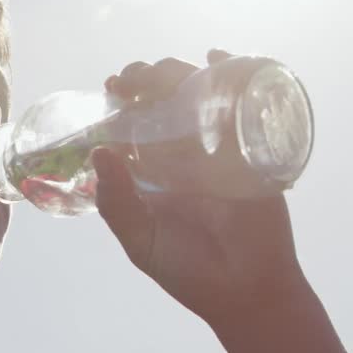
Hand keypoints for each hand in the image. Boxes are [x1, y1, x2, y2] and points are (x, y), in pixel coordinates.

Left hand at [92, 49, 311, 328]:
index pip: (133, 124)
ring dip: (182, 73)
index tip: (111, 86)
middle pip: (165, 103)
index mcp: (153, 172)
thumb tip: (99, 153)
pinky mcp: (252, 152)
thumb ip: (117, 203)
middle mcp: (183, 156)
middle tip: (132, 77)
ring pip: (200, 97)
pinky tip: (216, 59)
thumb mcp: (141, 241)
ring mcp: (218, 151)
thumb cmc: (188, 271)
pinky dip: (234, 76)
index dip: (122, 101)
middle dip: (147, 80)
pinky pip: (244, 108)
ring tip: (163, 69)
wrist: (246, 292)